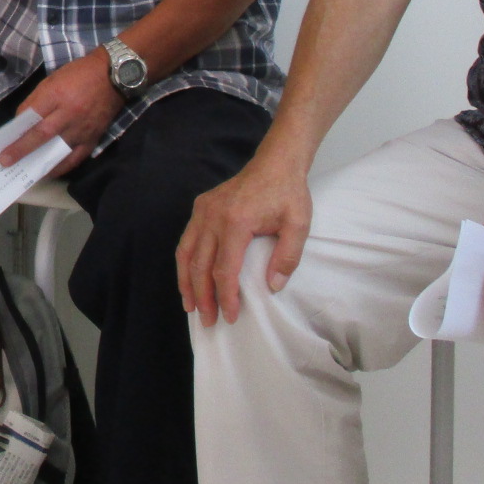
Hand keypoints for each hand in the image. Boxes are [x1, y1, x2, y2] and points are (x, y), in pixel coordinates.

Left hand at [0, 49, 121, 175]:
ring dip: (39, 162)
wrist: (115, 75)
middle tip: (5, 161)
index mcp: (57, 93)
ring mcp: (82, 128)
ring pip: (57, 149)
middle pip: (41, 134)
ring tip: (24, 172)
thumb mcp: (54, 78)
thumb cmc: (80, 74)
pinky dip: (61, 167)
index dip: (17, 126)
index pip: (32, 113)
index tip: (5, 137)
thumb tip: (23, 119)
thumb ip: (38, 99)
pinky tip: (49, 172)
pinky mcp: (93, 138)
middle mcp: (69, 113)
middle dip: (21, 148)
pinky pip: (75, 157)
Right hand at [177, 155, 313, 325]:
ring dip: (186, 282)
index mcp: (237, 222)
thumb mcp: (298, 225)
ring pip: (186, 253)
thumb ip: (287, 257)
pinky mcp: (200, 207)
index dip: (225, 296)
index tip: (230, 316)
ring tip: (189, 305)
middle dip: (203, 296)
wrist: (275, 163)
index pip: (224, 269)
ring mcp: (203, 210)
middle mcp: (213, 217)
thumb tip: (272, 287)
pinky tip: (188, 277)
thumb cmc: (288, 194)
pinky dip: (185, 262)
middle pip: (200, 265)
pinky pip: (187, 240)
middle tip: (207, 320)